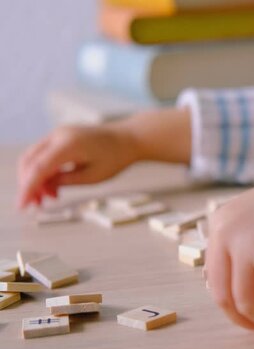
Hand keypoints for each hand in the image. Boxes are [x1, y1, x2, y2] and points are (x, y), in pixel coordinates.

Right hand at [17, 124, 137, 207]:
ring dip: (35, 179)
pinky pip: (44, 154)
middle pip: (29, 161)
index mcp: (68, 144)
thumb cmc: (116, 156)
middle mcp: (59, 135)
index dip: (28, 188)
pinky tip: (54, 187)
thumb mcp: (93, 176)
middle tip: (36, 205)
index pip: (39, 168)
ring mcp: (58, 134)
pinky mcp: (60, 137)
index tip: (22, 206)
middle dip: (28, 184)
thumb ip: (66, 181)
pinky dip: (44, 171)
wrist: (128, 138)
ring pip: (33, 157)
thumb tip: (44, 187)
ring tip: (49, 198)